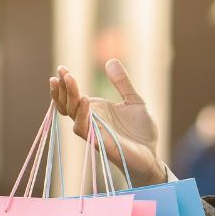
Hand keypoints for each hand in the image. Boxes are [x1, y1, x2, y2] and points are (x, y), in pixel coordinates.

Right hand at [49, 59, 163, 187]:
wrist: (151, 154)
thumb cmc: (141, 131)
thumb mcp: (134, 101)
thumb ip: (122, 83)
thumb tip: (111, 61)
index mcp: (95, 110)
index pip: (72, 96)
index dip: (65, 83)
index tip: (62, 68)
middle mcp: (90, 120)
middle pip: (67, 104)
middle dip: (62, 88)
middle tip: (62, 72)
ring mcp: (92, 131)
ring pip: (71, 114)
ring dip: (69, 97)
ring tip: (70, 79)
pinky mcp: (98, 141)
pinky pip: (83, 128)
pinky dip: (82, 113)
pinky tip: (85, 99)